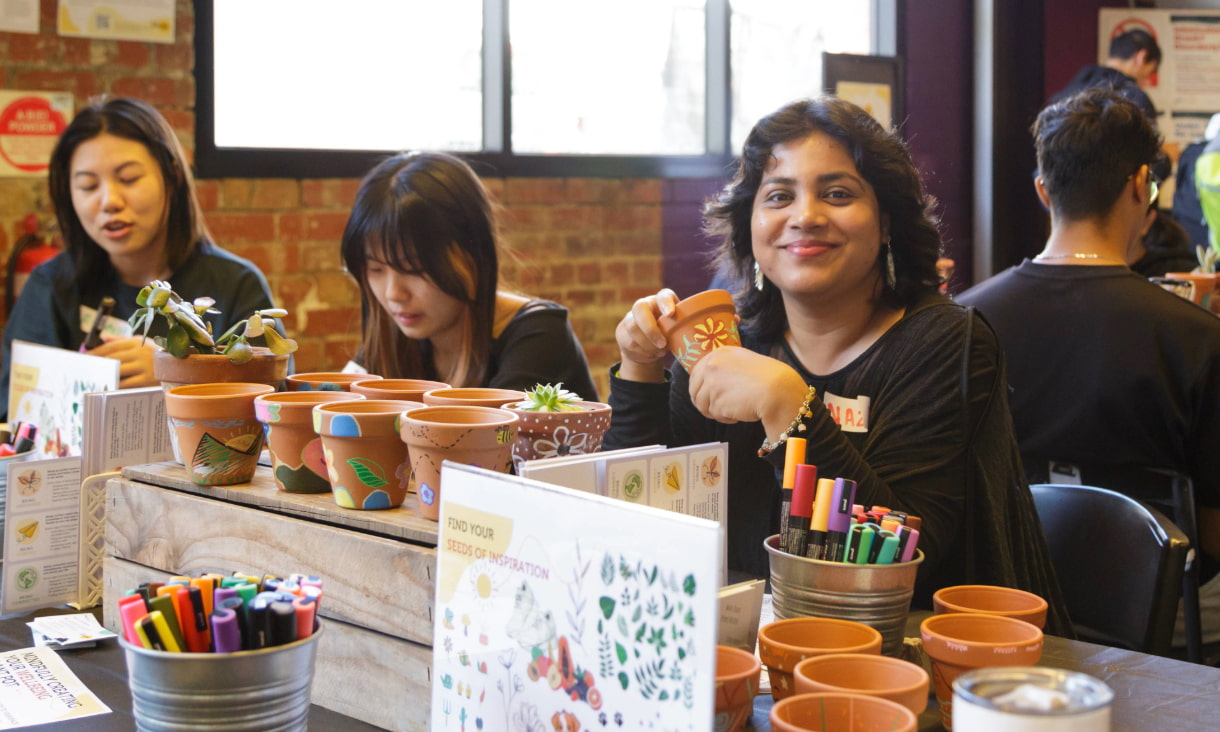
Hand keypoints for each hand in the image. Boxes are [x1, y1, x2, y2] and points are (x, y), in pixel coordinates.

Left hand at [87, 336, 158, 387]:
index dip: (96, 351)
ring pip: (117, 372)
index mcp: (137, 342)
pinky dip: (116, 386)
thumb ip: (123, 340)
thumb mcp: (143, 343)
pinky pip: (126, 384)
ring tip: (95, 379)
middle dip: (98, 364)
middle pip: (112, 359)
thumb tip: (104, 339)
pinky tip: (109, 388)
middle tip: (86, 370)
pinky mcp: (147, 380)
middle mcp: (140, 352)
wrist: (181, 368)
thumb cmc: (156, 355)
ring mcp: (144, 367)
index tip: (85, 357)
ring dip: (105, 376)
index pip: (111, 346)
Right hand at [615, 288, 679, 382]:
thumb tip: (696, 333)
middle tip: (663, 344)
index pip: (663, 295)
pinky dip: (642, 352)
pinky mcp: (622, 331)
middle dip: (651, 329)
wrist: (648, 346)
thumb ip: (684, 326)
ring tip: (660, 352)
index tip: (671, 314)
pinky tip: (651, 354)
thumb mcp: (677, 329)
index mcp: (660, 301)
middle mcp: (644, 305)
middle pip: (640, 308)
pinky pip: (630, 342)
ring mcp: (630, 317)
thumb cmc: (668, 334)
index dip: (666, 303)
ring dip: (647, 344)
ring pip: (633, 328)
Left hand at [687, 347, 808, 432]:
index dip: (700, 388)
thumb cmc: (768, 378)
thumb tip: (708, 382)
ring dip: (715, 411)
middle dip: (704, 402)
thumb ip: (724, 367)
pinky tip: (737, 415)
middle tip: (718, 409)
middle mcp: (712, 365)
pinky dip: (724, 418)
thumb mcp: (742, 362)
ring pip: (702, 405)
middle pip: (694, 390)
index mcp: (719, 353)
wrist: (779, 390)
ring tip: (732, 412)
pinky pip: (714, 415)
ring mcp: (712, 383)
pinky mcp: (716, 401)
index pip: (696, 373)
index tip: (707, 397)